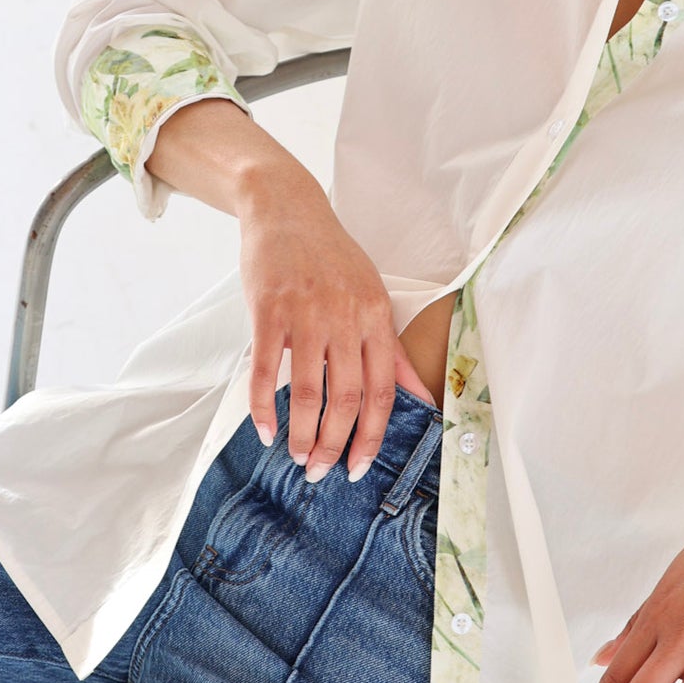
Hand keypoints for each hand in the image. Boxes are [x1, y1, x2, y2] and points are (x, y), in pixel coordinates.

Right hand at [236, 170, 428, 482]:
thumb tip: (420, 397)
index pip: (382, 392)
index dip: (372, 437)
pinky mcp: (268, 311)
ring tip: (296, 459)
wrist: (286, 209)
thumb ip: (391, 351)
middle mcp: (346, 318)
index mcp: (376, 317)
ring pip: (308, 392)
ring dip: (302, 435)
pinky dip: (263, 408)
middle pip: (346, 399)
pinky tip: (265, 431)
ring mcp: (306, 314)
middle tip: (320, 473)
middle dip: (334, 445)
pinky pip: (263, 371)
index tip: (358, 467)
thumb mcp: (372, 295)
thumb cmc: (331, 258)